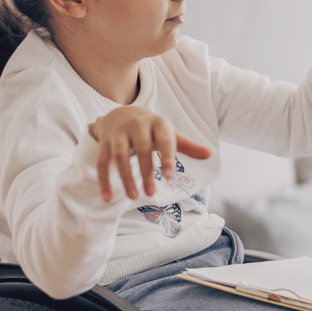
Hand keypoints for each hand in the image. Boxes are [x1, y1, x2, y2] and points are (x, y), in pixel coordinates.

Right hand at [87, 107, 211, 202]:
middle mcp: (137, 125)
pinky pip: (102, 162)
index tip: (170, 176)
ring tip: (132, 197)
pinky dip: (104, 180)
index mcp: (158, 123)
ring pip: (119, 155)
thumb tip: (209, 154)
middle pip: (141, 149)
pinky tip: (107, 197)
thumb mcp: (170, 134)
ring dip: (125, 177)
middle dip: (146, 172)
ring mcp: (119, 133)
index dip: (167, 157)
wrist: (122, 113)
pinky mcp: (104, 142)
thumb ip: (188, 146)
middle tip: (151, 194)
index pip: (164, 140)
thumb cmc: (152, 129)